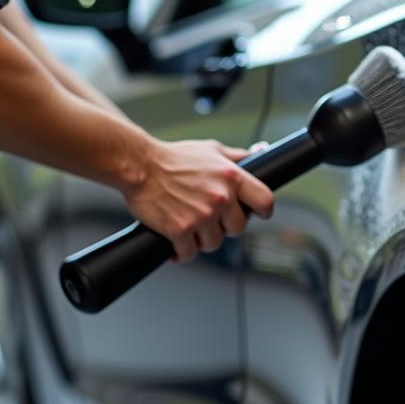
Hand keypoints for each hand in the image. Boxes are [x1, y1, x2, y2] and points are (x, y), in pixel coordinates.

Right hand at [122, 139, 273, 261]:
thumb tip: (262, 151)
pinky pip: (190, 253)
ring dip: (202, 239)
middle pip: (238, 228)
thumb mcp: (212, 150)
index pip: (265, 201)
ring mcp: (201, 215)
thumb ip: (238, 156)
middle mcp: (220, 197)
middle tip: (210, 218)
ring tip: (191, 225)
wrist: (139, 166)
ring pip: (214, 243)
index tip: (256, 214)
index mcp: (232, 177)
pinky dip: (182, 250)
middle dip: (225, 226)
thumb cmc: (174, 158)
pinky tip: (177, 240)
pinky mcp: (180, 230)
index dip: (263, 211)